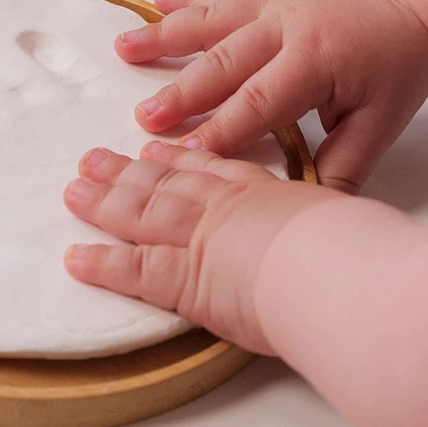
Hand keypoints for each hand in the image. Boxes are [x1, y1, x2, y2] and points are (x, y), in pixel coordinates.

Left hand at [63, 141, 338, 352]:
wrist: (337, 269)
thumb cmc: (352, 248)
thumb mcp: (344, 223)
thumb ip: (324, 224)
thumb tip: (342, 236)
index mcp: (261, 192)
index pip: (210, 169)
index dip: (178, 158)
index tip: (154, 149)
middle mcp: (221, 207)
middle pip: (164, 182)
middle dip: (125, 170)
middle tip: (93, 159)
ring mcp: (197, 238)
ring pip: (141, 212)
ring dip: (105, 201)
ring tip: (75, 190)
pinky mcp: (182, 277)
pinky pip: (132, 269)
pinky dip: (102, 263)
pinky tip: (75, 258)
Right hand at [115, 0, 427, 191]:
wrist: (414, 13)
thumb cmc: (395, 74)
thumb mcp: (379, 126)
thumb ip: (341, 168)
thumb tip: (307, 211)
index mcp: (317, 61)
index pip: (260, 101)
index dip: (221, 129)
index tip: (185, 155)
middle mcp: (288, 27)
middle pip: (225, 62)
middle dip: (181, 92)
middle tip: (145, 118)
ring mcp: (274, 6)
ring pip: (211, 21)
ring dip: (165, 36)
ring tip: (123, 50)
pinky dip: (186, 1)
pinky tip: (155, 1)